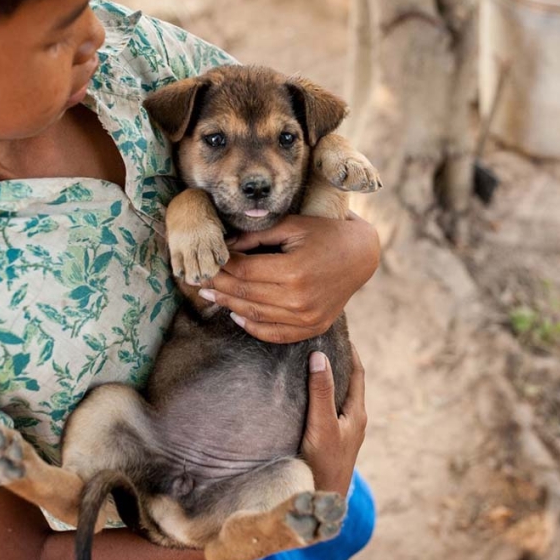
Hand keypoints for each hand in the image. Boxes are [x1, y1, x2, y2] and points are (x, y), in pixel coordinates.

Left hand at [200, 213, 379, 343]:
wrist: (361, 255)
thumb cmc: (325, 233)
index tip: (207, 261)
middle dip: (218, 286)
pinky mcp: (312, 327)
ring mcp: (307, 318)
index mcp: (294, 270)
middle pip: (244, 294)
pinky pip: (274, 334)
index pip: (243, 272)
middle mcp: (299, 299)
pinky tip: (236, 315)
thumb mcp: (292, 225)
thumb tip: (224, 246)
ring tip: (211, 295)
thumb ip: (256, 236)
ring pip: (254, 315)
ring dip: (228, 306)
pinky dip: (252, 327)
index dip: (221, 267)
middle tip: (198, 281)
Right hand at [302, 344, 366, 495]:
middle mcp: (353, 420)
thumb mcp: (321, 425)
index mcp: (357, 413)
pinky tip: (303, 394)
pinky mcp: (330, 441)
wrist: (322, 505)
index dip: (350, 349)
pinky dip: (320, 394)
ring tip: (311, 359)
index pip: (357, 372)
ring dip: (328, 377)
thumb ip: (321, 392)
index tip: (339, 330)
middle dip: (338, 359)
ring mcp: (343, 431)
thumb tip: (320, 356)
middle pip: (348, 381)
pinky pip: (328, 409)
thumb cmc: (324, 465)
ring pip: (338, 396)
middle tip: (322, 338)